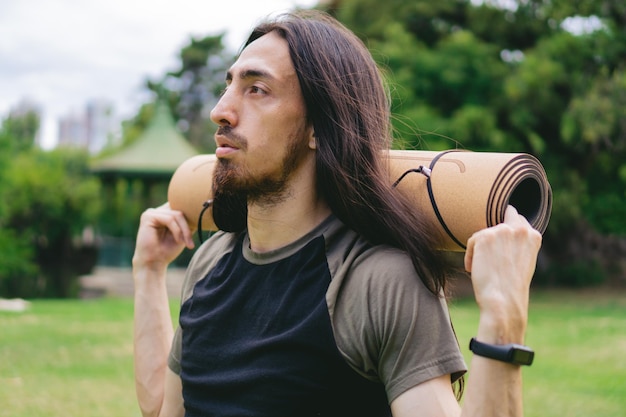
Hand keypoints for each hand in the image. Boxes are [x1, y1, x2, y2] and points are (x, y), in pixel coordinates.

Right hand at [132, 203, 194, 270]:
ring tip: (186, 243)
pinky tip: (178, 241)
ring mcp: (152, 212)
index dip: (191, 217)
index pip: (182, 206)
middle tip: (190, 242)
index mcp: (165, 213)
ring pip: (177, 215)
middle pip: (181, 210)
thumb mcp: (183, 233)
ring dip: (184, 230)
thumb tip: (199, 212)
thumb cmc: (168, 250)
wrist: (154, 263)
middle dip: (188, 226)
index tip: (197, 231)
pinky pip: (169, 219)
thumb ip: (189, 222)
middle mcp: (158, 210)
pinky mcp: (148, 216)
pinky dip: (177, 230)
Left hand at [464, 205, 541, 340]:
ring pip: (485, 232)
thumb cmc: (511, 287)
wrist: (503, 301)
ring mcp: (502, 231)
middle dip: (493, 233)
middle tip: (489, 254)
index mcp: (533, 236)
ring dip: (481, 249)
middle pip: (501, 216)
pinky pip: (472, 241)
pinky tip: (475, 270)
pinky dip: (471, 256)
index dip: (506, 230)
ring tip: (484, 269)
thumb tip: (500, 233)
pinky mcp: (484, 236)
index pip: (517, 218)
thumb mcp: (522, 261)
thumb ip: (516, 244)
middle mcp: (520, 229)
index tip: (500, 243)